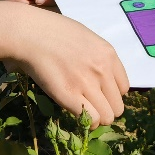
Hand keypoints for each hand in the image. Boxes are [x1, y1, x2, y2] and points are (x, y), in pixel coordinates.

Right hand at [4, 8, 129, 127]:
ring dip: (97, 119)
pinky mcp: (69, 96)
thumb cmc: (53, 32)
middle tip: (90, 105)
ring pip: (107, 118)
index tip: (98, 93)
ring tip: (84, 112)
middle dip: (105, 109)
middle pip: (118, 106)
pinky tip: (75, 114)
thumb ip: (97, 57)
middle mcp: (102, 70)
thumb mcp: (86, 38)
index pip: (124, 88)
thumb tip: (100, 77)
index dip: (111, 94)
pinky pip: (90, 120)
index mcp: (108, 54)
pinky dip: (85, 122)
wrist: (30, 33)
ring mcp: (86, 84)